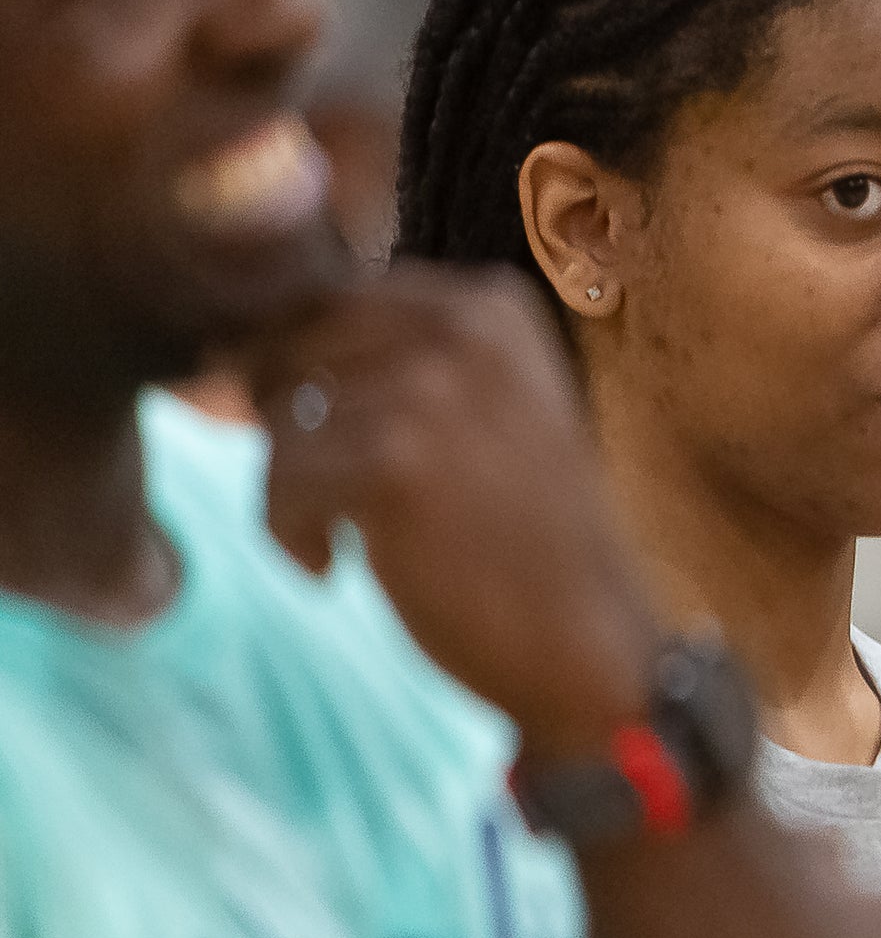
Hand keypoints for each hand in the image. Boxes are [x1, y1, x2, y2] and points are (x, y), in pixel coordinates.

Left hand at [245, 267, 658, 763]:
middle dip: (286, 423)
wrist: (587, 638)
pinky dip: (289, 535)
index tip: (334, 441)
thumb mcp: (485, 410)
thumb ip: (399, 358)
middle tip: (328, 495)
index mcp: (492, 304)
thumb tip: (235, 342)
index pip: (334, 299)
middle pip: (293, 348)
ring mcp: (431, 392)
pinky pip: (278, 481)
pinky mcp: (394, 463)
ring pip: (279, 419)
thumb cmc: (525, 534)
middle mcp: (465, 328)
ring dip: (289, 489)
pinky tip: (334, 567)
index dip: (303, 369)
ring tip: (340, 538)